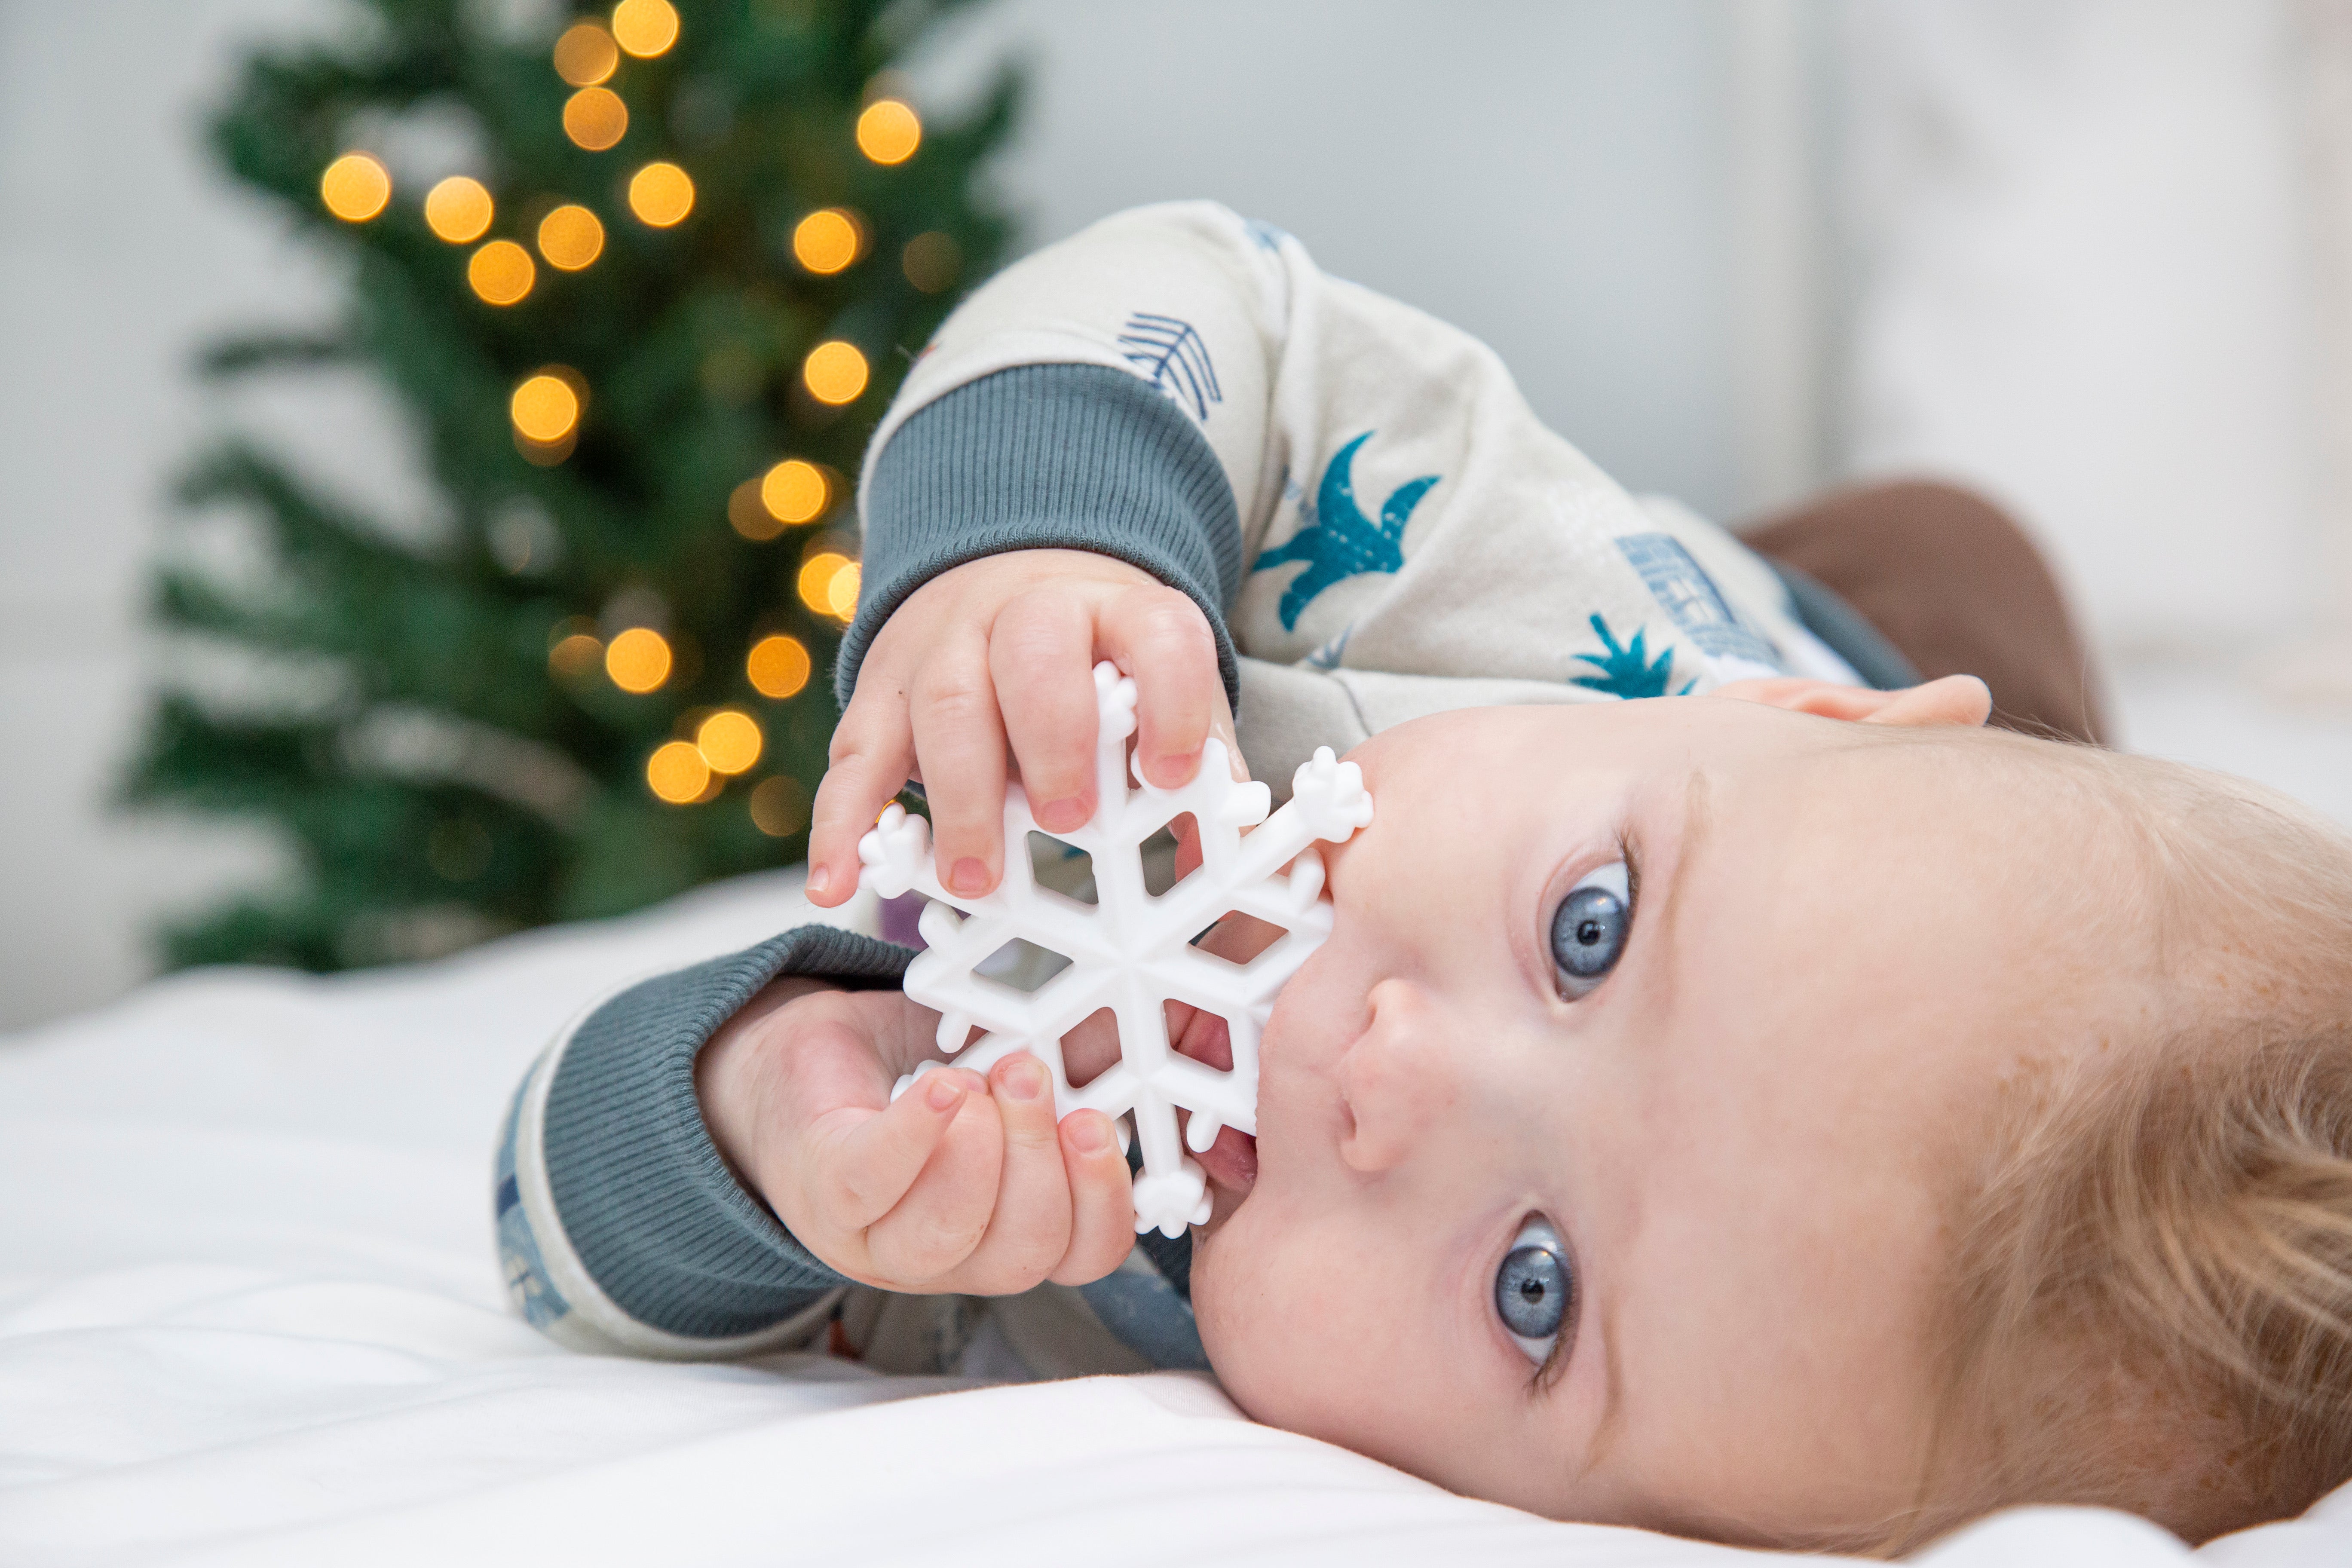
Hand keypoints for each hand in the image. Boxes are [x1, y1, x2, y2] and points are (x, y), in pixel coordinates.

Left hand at [696, 980, 1137, 1293]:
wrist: (789, 1068)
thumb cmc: (903, 1073)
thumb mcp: (1000, 1065)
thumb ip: (1067, 1066)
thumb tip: (1150, 1039)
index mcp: (1002, 1231)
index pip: (1077, 1256)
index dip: (1104, 1204)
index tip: (1100, 1129)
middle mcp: (944, 1257)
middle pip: (1019, 1251)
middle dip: (1039, 1163)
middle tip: (1033, 1078)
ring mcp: (875, 1240)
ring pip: (948, 1234)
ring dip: (981, 1151)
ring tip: (984, 1076)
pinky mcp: (821, 1198)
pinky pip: (871, 1184)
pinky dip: (913, 1134)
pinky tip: (940, 1087)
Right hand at [806, 549, 1238, 906]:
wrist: (1005, 583)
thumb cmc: (1098, 668)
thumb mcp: (1161, 693)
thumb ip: (1200, 764)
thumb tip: (1237, 854)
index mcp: (1117, 611)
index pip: (1154, 633)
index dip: (1169, 700)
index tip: (1170, 774)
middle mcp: (1026, 612)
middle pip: (1031, 654)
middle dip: (1051, 739)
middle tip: (1067, 821)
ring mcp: (943, 647)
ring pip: (943, 702)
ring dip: (959, 797)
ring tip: (977, 881)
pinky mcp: (880, 692)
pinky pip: (852, 754)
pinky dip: (840, 824)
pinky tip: (836, 885)